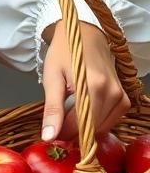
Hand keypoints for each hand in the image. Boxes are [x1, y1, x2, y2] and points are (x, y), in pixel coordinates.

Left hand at [40, 19, 130, 143]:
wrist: (85, 35)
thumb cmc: (64, 53)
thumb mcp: (52, 78)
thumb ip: (52, 109)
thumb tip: (49, 137)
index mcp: (94, 86)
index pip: (79, 127)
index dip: (63, 134)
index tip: (51, 131)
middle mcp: (112, 93)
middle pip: (91, 130)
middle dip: (72, 132)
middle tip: (58, 121)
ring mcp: (121, 96)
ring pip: (101, 129)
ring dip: (84, 128)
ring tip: (69, 112)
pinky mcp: (124, 99)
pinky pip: (110, 121)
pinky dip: (96, 122)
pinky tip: (84, 111)